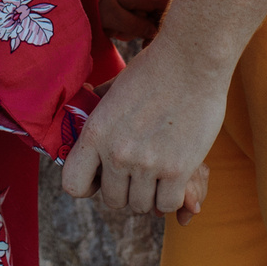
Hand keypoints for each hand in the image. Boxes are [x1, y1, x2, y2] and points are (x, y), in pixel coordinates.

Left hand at [60, 32, 223, 218]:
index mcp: (95, 132)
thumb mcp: (115, 86)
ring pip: (140, 205)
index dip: (88, 186)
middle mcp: (116, 153)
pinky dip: (171, 196)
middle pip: (113, 200)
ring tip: (158, 172)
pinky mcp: (177, 170)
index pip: (73, 185)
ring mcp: (147, 163)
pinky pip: (167, 204)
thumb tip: (83, 101)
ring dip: (150, 194)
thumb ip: (98, 104)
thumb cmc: (155, 68)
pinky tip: (175, 177)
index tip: (102, 177)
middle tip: (139, 172)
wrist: (192, 60)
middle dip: (126, 190)